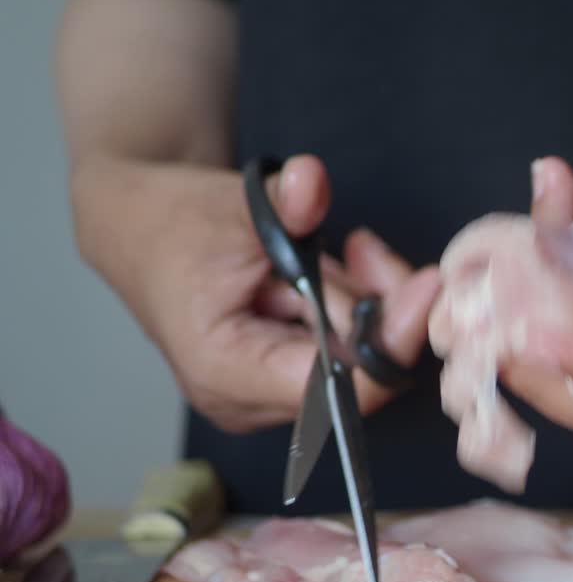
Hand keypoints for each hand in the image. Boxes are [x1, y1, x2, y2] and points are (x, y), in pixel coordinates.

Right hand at [69, 154, 440, 432]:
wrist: (139, 228)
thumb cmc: (176, 222)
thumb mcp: (235, 204)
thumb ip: (287, 203)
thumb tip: (311, 182)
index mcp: (226, 370)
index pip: (339, 387)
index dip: (392, 338)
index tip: (424, 287)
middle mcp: (245, 399)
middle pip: (356, 373)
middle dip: (374, 305)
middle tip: (361, 250)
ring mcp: (262, 396)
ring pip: (354, 359)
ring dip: (356, 299)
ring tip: (317, 254)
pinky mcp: (278, 380)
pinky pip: (341, 351)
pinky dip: (345, 307)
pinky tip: (320, 272)